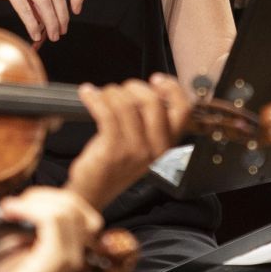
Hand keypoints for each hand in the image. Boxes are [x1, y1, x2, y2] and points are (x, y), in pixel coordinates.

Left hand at [0, 188, 102, 271]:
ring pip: (67, 211)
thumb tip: (31, 201)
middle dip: (44, 195)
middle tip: (16, 203)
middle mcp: (74, 254)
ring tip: (11, 209)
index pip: (77, 210)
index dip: (50, 196)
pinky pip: (53, 221)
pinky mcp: (56, 262)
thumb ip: (30, 225)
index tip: (21, 201)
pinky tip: (11, 213)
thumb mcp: (15, 244)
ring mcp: (69, 259)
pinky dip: (30, 209)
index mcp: (66, 249)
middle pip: (76, 207)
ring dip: (36, 201)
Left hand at [65, 74, 188, 208]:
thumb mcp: (142, 145)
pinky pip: (105, 113)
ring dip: (110, 92)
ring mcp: (135, 151)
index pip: (183, 111)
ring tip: (100, 94)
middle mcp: (155, 149)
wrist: (93, 191)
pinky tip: (87, 95)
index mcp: (167, 144)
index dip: (172, 89)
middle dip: (132, 87)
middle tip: (118, 89)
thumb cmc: (115, 164)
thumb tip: (146, 89)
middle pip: (153, 102)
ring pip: (127, 105)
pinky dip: (94, 99)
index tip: (156, 80)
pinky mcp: (113, 151)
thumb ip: (149, 121)